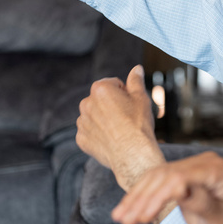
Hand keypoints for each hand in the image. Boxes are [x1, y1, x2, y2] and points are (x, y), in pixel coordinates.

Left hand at [76, 65, 164, 192]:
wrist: (132, 155)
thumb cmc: (138, 124)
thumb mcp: (141, 98)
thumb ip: (136, 81)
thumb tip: (136, 69)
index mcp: (100, 89)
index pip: (114, 84)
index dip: (125, 93)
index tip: (132, 105)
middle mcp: (86, 103)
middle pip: (101, 99)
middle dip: (112, 105)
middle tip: (127, 117)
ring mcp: (82, 122)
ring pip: (94, 115)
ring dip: (104, 119)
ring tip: (120, 130)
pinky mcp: (81, 139)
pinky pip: (90, 132)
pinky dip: (98, 134)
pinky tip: (112, 139)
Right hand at [112, 152, 222, 223]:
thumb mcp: (220, 221)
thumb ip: (203, 203)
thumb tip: (181, 189)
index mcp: (217, 169)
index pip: (183, 177)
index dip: (161, 194)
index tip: (145, 215)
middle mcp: (203, 162)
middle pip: (166, 175)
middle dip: (144, 199)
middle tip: (127, 220)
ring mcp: (190, 166)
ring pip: (155, 177)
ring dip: (135, 198)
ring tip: (120, 218)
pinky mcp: (179, 174)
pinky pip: (154, 181)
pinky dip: (138, 196)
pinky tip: (125, 210)